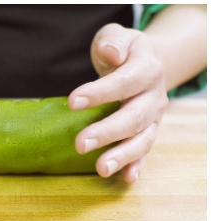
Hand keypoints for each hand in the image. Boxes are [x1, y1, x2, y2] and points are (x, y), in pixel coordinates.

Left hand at [70, 23, 167, 182]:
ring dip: (122, 155)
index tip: (72, 101)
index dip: (100, 92)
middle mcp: (154, 96)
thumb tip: (112, 54)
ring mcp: (154, 118)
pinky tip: (125, 178)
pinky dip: (137, 166)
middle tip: (80, 144)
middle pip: (134, 117)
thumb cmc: (121, 51)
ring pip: (143, 139)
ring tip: (101, 168)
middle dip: (107, 132)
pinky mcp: (149, 132)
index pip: (125, 82)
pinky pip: (146, 152)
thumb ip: (112, 41)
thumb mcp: (116, 37)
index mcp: (147, 69)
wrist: (144, 63)